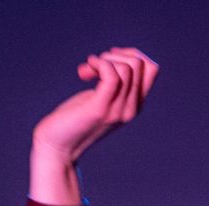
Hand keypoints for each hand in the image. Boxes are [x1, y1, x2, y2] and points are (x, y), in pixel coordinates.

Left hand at [32, 47, 157, 165]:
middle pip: (140, 64)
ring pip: (127, 68)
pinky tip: (84, 70)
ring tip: (87, 70)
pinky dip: (99, 64)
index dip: (130, 54)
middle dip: (115, 55)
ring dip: (105, 59)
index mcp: (135, 105)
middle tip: (93, 67)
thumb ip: (114, 83)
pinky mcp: (100, 110)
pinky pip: (111, 75)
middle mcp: (131, 109)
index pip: (151, 68)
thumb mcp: (101, 98)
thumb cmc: (74, 120)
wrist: (56, 147)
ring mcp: (117, 111)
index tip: (107, 61)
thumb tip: (116, 53)